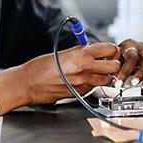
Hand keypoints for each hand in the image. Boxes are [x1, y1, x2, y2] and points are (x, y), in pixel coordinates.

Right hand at [0, 43, 120, 111]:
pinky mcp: (80, 93)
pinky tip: (84, 80)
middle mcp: (85, 68)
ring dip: (105, 76)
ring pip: (108, 80)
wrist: (28, 83)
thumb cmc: (40, 66)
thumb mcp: (63, 52)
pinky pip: (94, 88)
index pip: (110, 49)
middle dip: (113, 63)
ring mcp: (84, 83)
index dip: (111, 50)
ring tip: (96, 72)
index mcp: (81, 54)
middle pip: (114, 66)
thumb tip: (95, 50)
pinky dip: (93, 84)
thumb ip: (81, 51)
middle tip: (107, 62)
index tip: (108, 50)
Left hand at [114, 39, 142, 85]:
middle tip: (135, 83)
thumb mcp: (110, 62)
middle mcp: (142, 47)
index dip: (126, 71)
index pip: (131, 56)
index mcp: (129, 45)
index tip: (120, 83)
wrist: (117, 59)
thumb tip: (115, 81)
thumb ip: (113, 69)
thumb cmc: (114, 61)